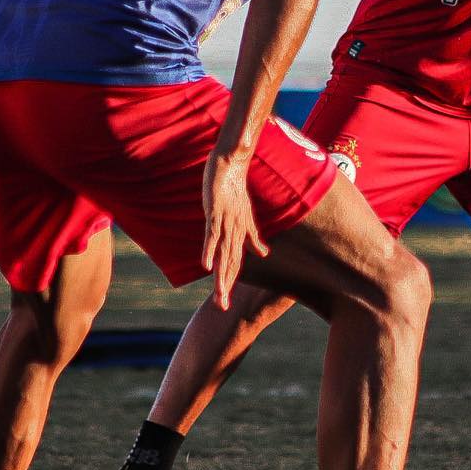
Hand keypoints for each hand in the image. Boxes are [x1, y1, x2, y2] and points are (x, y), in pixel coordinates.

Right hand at [201, 151, 269, 310]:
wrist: (232, 162)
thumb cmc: (236, 189)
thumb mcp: (245, 216)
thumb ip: (254, 236)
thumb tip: (264, 255)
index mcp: (241, 232)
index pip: (236, 261)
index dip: (231, 281)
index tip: (225, 301)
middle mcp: (235, 229)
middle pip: (229, 262)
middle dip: (225, 285)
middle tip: (222, 308)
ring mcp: (225, 221)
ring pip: (223, 253)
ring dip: (220, 274)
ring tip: (219, 294)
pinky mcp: (215, 211)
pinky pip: (212, 234)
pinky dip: (209, 249)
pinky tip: (205, 266)